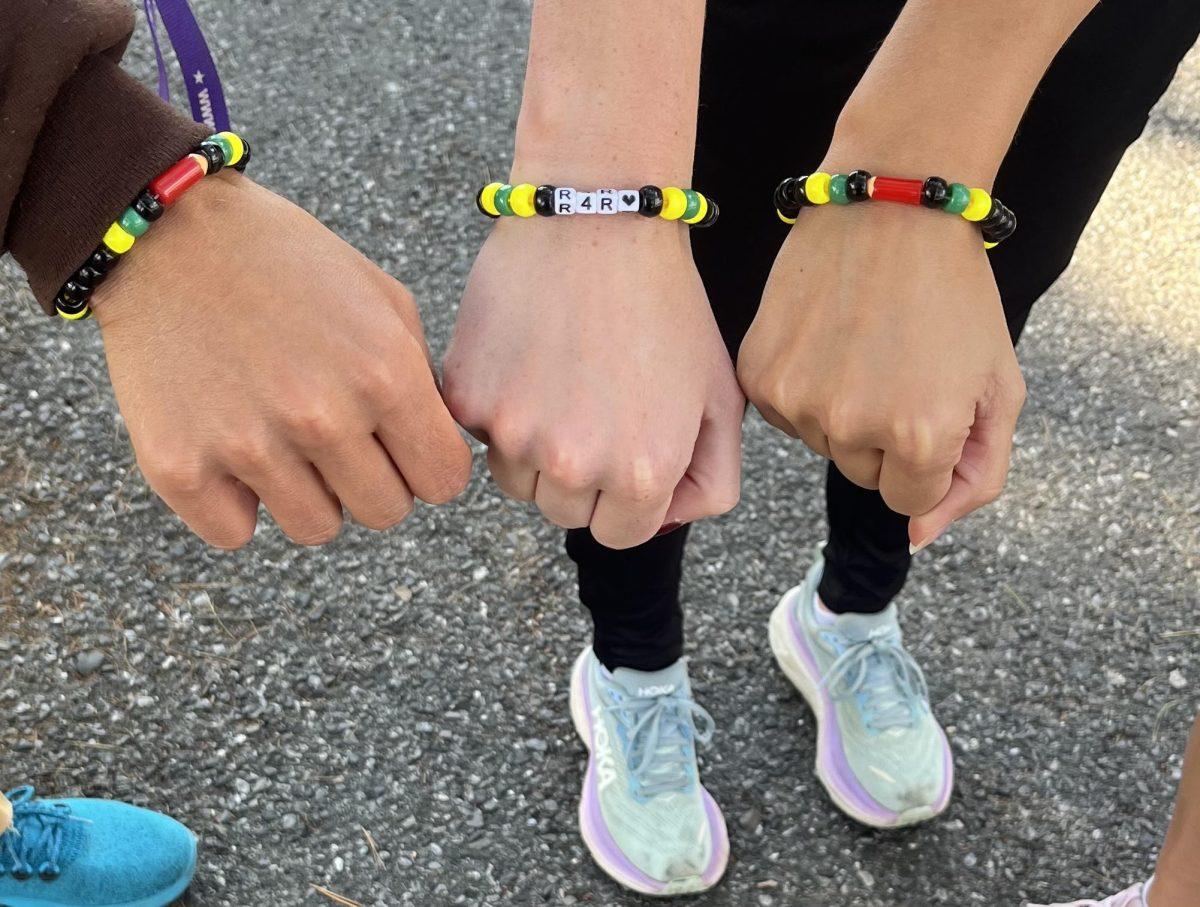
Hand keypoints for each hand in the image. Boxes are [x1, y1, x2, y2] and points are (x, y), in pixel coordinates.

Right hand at [92, 172, 471, 547]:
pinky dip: (237, 502)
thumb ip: (421, 381)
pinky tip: (230, 448)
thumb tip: (436, 449)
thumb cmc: (290, 264)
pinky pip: (235, 533)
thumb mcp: (383, 300)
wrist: (170, 235)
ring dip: (309, 494)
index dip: (429, 463)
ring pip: (316, 528)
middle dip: (372, 480)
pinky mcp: (179, 467)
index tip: (403, 444)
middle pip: (385, 512)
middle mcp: (321, 416)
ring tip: (284, 436)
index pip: (444, 480)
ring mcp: (248, 446)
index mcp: (384, 374)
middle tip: (340, 437)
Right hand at [443, 216, 742, 548]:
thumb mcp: (721, 399)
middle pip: (563, 513)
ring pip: (515, 481)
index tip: (628, 448)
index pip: (620, 535)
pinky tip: (528, 359)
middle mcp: (572, 465)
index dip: (628, 496)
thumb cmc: (667, 306)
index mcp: (640, 474)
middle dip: (582, 477)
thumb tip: (660, 522)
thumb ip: (711, 481)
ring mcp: (512, 432)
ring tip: (560, 382)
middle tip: (594, 408)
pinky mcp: (467, 397)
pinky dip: (497, 408)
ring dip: (534, 449)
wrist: (598, 220)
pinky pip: (477, 434)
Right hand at [738, 201, 1025, 549]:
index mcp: (921, 435)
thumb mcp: (999, 389)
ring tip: (860, 344)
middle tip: (897, 364)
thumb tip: (918, 538)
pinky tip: (824, 339)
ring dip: (840, 412)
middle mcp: (852, 427)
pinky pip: (782, 416)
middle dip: (884, 436)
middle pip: (863, 475)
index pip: (910, 500)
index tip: (929, 402)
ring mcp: (797, 401)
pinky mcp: (757, 376)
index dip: (926, 455)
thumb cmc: (955, 295)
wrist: (888, 209)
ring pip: (821, 444)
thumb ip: (976, 478)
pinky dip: (802, 389)